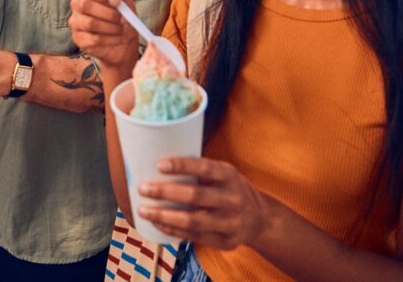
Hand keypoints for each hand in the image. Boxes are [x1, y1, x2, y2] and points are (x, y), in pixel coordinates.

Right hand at [68, 0, 139, 77]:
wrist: (125, 45)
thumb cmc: (124, 20)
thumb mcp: (127, 4)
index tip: (117, 0)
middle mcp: (78, 6)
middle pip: (84, 4)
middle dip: (106, 12)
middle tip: (121, 17)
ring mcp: (76, 23)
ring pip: (89, 23)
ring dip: (110, 27)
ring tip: (122, 29)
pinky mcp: (78, 39)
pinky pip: (93, 39)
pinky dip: (110, 39)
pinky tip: (118, 38)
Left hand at [134, 157, 267, 250]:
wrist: (259, 218)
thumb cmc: (229, 189)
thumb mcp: (224, 174)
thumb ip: (200, 171)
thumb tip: (157, 160)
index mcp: (230, 176)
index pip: (205, 168)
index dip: (182, 166)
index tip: (159, 164)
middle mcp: (233, 199)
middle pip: (195, 196)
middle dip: (165, 192)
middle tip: (143, 188)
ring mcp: (230, 222)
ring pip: (192, 221)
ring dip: (163, 215)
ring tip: (143, 210)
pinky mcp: (225, 241)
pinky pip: (194, 236)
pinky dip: (172, 229)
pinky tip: (157, 223)